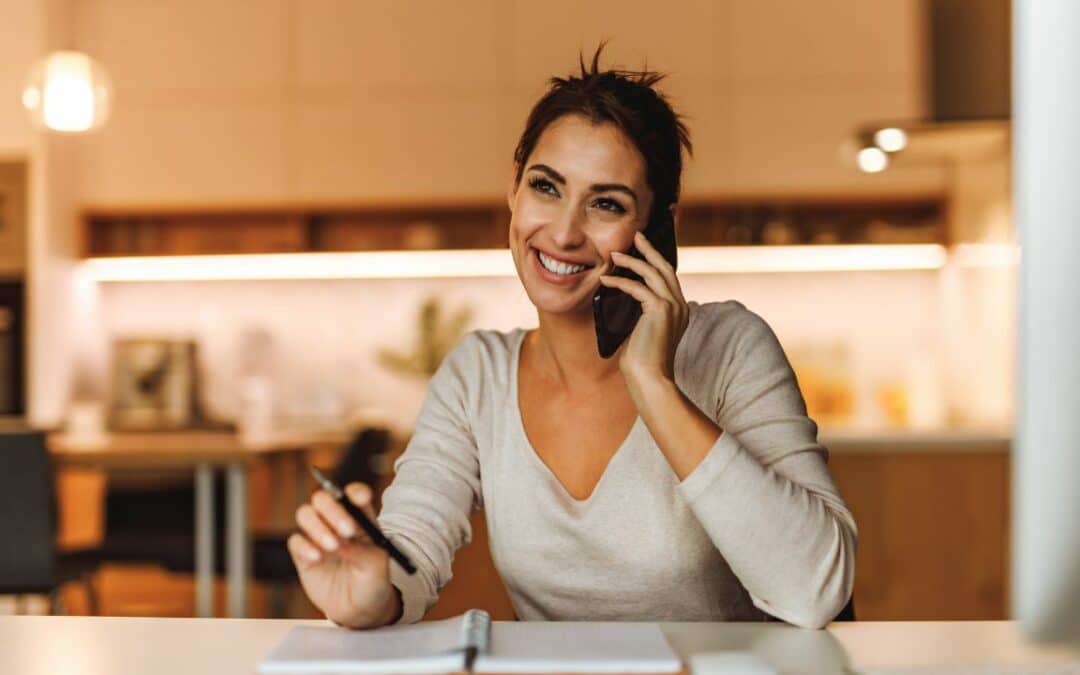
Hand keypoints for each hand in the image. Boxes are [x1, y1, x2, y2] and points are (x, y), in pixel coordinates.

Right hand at [287, 482, 400, 628]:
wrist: (358, 611)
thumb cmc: (373, 583)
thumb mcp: (377, 568)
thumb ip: (362, 551)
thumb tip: (344, 541)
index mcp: (360, 518)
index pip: (354, 495)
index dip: (356, 493)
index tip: (360, 500)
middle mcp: (336, 522)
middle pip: (324, 499)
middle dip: (333, 510)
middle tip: (346, 530)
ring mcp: (318, 536)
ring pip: (306, 514)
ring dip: (318, 527)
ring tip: (332, 547)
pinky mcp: (303, 554)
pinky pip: (295, 541)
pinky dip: (304, 546)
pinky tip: (316, 558)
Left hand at [598, 230, 688, 389]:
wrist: (649, 378)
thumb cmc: (642, 361)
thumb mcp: (644, 331)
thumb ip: (642, 313)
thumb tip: (625, 297)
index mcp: (680, 310)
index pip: (668, 278)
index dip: (656, 260)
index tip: (643, 248)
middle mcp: (680, 305)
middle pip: (665, 268)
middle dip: (649, 249)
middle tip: (635, 235)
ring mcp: (673, 306)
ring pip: (653, 273)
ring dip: (632, 261)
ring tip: (614, 255)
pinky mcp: (660, 309)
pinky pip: (637, 287)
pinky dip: (619, 282)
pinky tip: (605, 280)